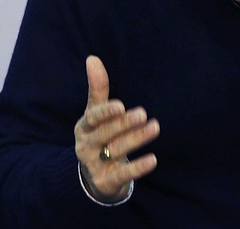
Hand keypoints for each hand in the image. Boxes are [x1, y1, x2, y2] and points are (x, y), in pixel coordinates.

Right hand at [74, 55, 159, 201]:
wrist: (95, 173)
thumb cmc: (99, 134)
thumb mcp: (96, 113)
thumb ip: (98, 88)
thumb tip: (92, 58)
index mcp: (84, 126)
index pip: (93, 117)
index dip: (105, 113)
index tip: (120, 106)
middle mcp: (86, 145)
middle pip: (106, 134)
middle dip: (124, 124)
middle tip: (143, 114)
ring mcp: (95, 164)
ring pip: (116, 151)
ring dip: (136, 139)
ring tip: (155, 127)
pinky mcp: (106, 181)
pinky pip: (122, 174)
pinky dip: (137, 167)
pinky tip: (153, 159)